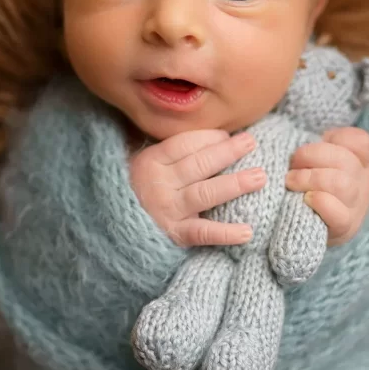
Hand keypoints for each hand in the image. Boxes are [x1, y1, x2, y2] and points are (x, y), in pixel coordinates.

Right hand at [129, 129, 266, 246]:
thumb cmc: (134, 192)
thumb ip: (168, 153)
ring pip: (206, 193)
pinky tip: (247, 232)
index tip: (227, 135)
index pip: (185, 144)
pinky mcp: (174, 234)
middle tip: (251, 142)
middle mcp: (159, 184)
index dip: (210, 138)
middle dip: (228, 152)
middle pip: (199, 164)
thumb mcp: (142, 166)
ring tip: (259, 177)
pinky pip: (202, 233)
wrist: (109, 230)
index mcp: (151, 161)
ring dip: (235, 184)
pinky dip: (225, 233)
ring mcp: (167, 209)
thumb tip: (208, 137)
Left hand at [285, 128, 368, 245]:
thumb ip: (317, 146)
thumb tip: (294, 134)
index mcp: (361, 162)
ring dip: (309, 179)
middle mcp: (363, 182)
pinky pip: (338, 214)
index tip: (316, 142)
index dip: (335, 138)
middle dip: (311, 156)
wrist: (313, 226)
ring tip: (291, 181)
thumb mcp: (320, 161)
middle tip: (292, 164)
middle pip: (345, 161)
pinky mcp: (344, 227)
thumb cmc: (312, 186)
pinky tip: (305, 200)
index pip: (360, 141)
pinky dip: (320, 202)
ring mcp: (356, 206)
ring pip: (341, 184)